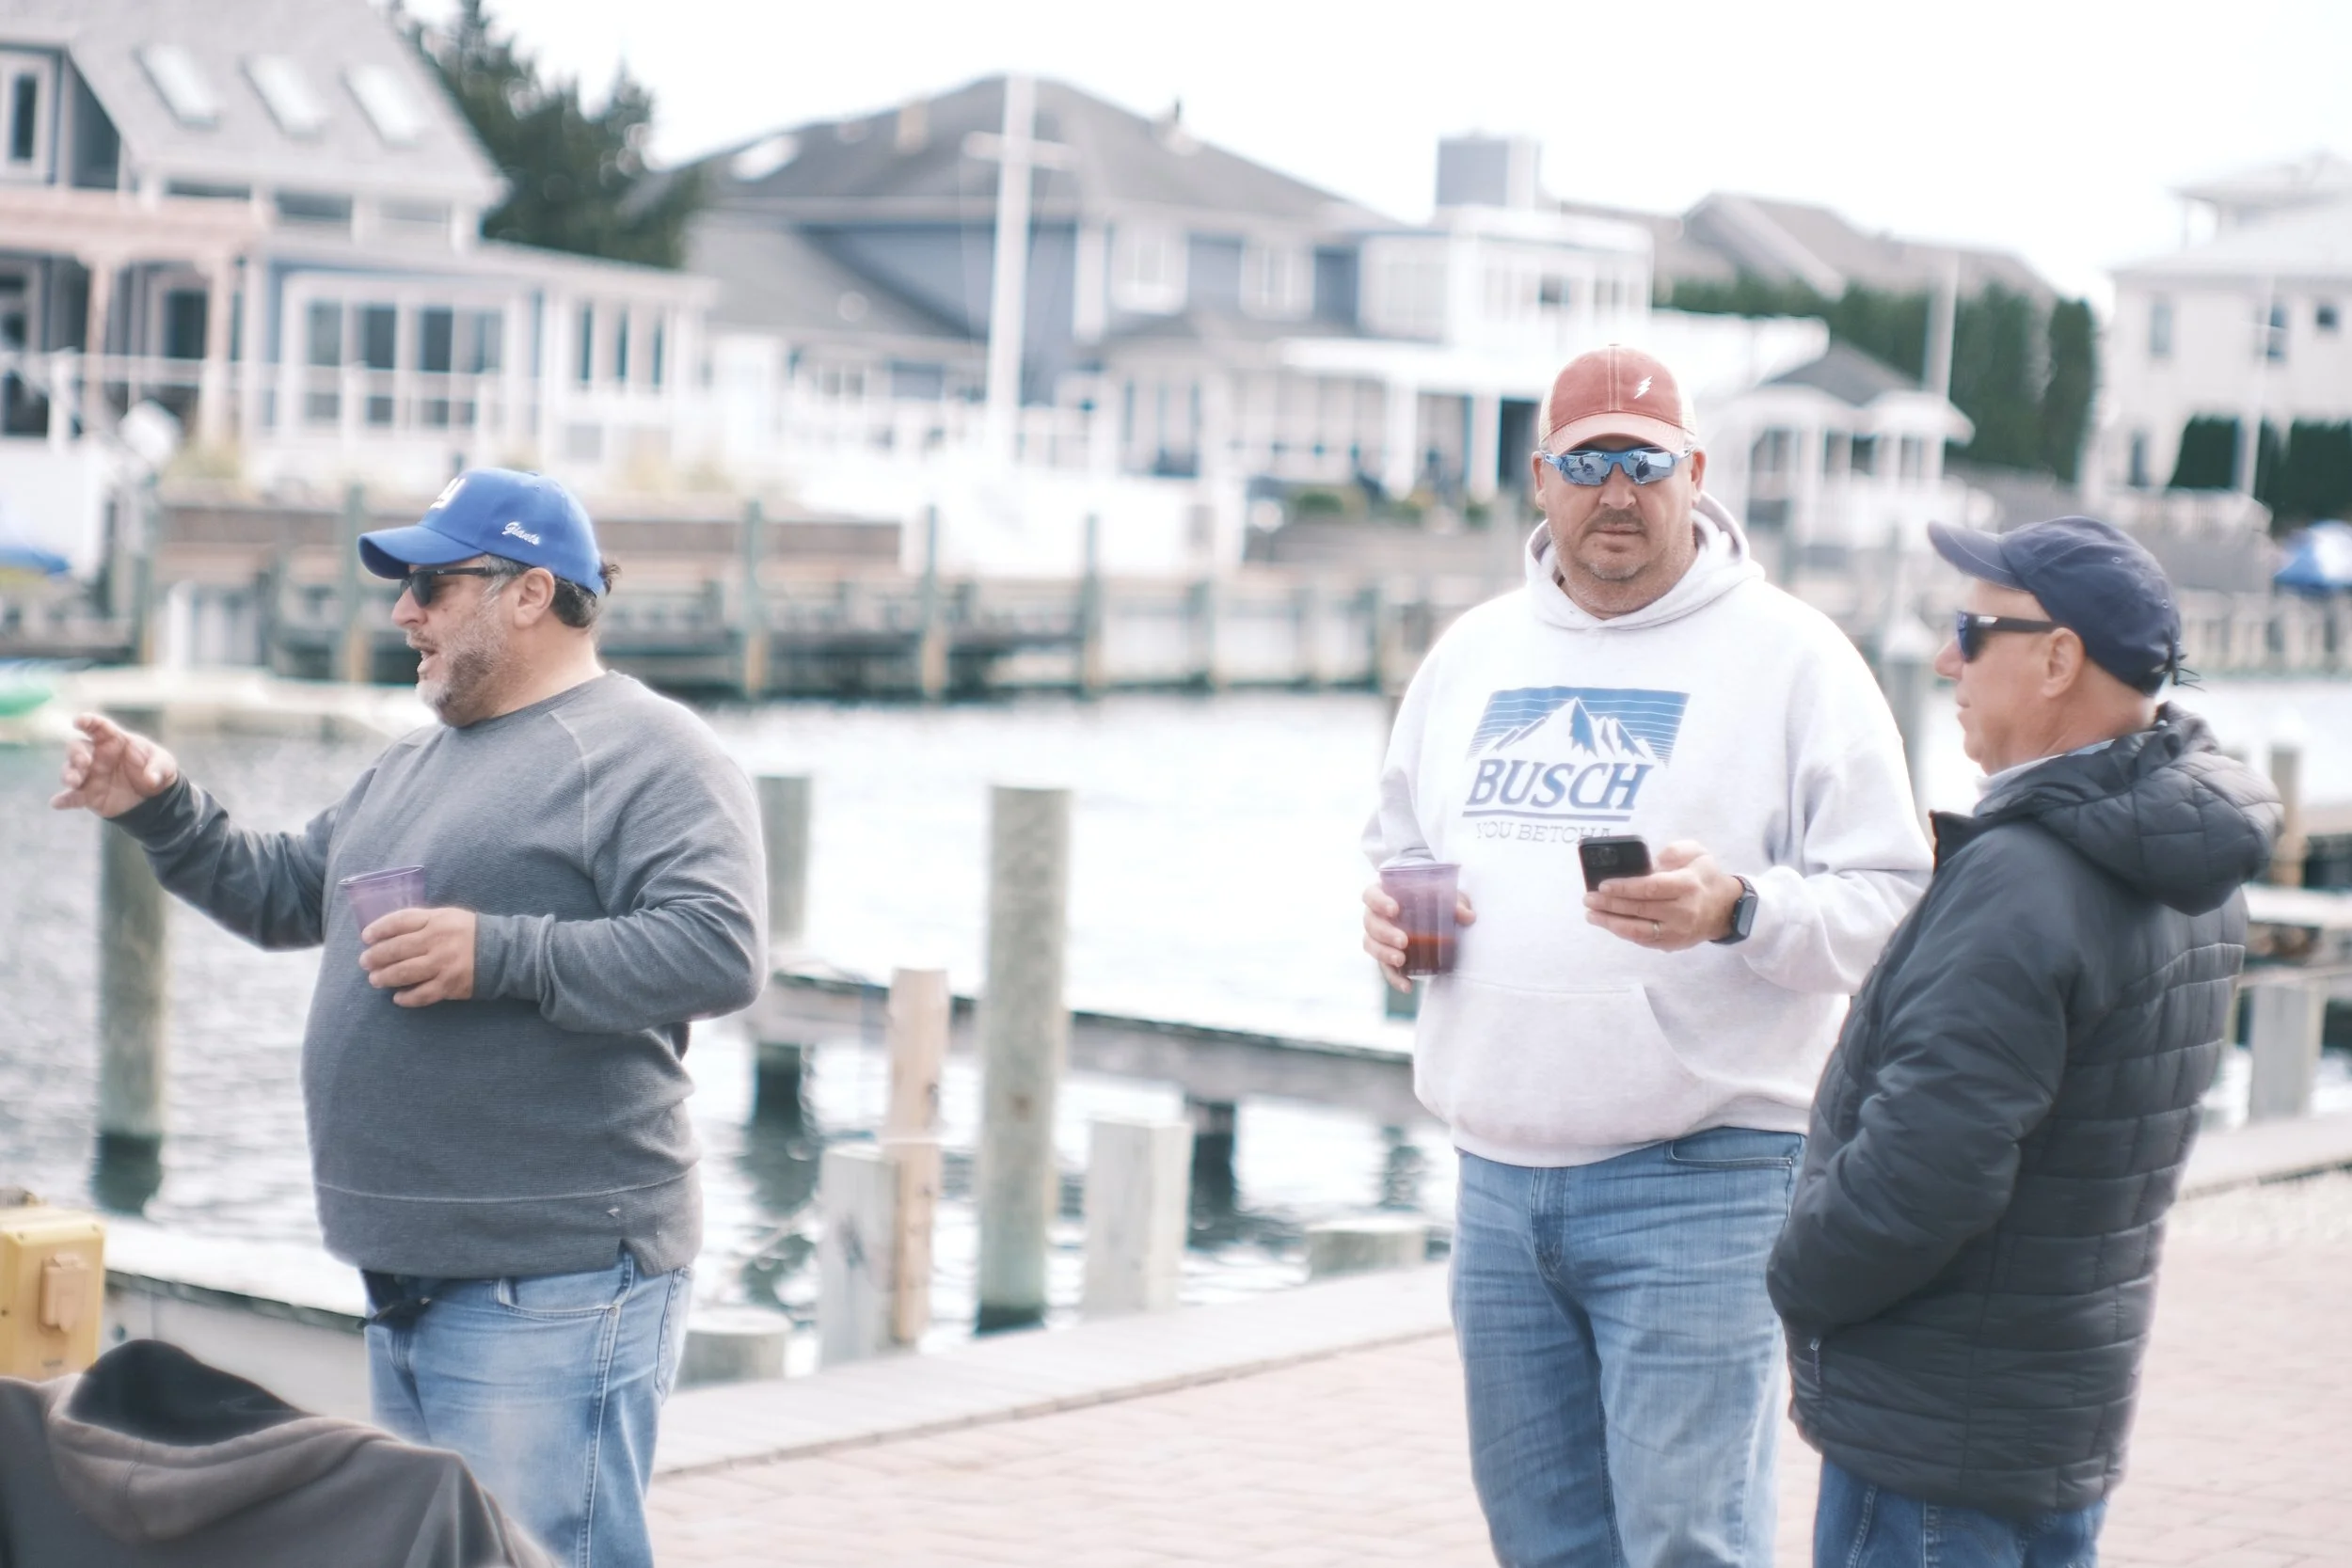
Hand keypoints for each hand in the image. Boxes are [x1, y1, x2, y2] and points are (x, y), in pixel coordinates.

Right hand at [50, 713, 179, 817]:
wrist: (155, 796)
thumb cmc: (156, 770)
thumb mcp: (166, 766)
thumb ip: (158, 768)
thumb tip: (151, 779)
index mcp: (114, 740)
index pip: (98, 726)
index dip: (87, 721)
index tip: (79, 721)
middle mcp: (97, 755)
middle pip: (77, 748)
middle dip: (76, 754)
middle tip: (84, 763)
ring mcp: (90, 774)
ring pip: (70, 770)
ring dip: (69, 775)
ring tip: (73, 782)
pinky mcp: (88, 794)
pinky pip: (72, 797)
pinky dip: (64, 800)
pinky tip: (58, 803)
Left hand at [359, 907, 477, 1006]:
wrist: (504, 953)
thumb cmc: (470, 933)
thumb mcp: (448, 917)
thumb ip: (422, 922)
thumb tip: (388, 933)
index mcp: (436, 920)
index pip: (400, 922)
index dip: (379, 929)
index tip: (366, 937)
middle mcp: (438, 941)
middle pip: (397, 949)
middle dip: (376, 956)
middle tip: (365, 962)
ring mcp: (443, 965)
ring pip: (405, 973)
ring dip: (385, 977)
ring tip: (375, 980)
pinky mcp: (450, 985)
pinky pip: (422, 994)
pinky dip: (407, 998)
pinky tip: (397, 998)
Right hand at [1363, 880, 1475, 993]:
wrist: (1438, 917)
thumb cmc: (1437, 900)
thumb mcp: (1448, 898)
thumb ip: (1456, 905)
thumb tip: (1468, 917)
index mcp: (1385, 894)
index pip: (1371, 895)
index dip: (1378, 901)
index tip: (1394, 909)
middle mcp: (1376, 915)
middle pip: (1370, 923)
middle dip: (1385, 933)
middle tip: (1404, 941)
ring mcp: (1378, 937)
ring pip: (1371, 945)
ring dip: (1384, 954)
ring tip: (1401, 960)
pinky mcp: (1386, 957)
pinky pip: (1385, 969)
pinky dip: (1395, 978)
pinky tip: (1408, 986)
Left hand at [1583, 840, 1743, 951]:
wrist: (1724, 908)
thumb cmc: (1704, 876)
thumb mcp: (1698, 853)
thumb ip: (1675, 850)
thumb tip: (1652, 861)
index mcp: (1687, 885)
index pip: (1651, 887)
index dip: (1625, 888)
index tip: (1603, 885)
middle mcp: (1683, 910)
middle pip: (1640, 909)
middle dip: (1610, 904)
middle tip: (1588, 898)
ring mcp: (1677, 931)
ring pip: (1638, 930)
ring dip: (1611, 923)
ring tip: (1591, 914)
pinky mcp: (1672, 943)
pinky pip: (1643, 940)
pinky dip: (1623, 932)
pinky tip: (1608, 922)